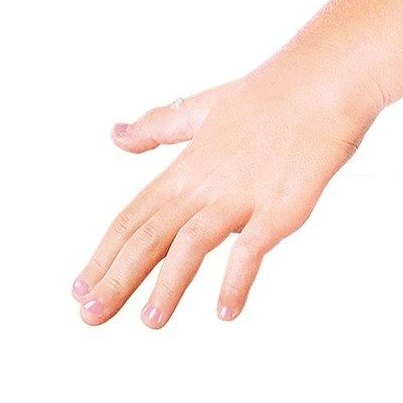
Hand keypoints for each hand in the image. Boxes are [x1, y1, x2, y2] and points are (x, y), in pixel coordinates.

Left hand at [70, 58, 381, 327]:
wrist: (323, 81)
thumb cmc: (268, 95)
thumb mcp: (202, 107)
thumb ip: (158, 126)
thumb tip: (116, 134)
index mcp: (187, 166)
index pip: (134, 217)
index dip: (104, 254)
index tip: (79, 289)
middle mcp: (206, 183)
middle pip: (151, 236)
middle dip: (117, 279)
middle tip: (89, 317)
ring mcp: (243, 196)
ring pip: (192, 243)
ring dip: (169, 285)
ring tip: (150, 321)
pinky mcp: (279, 206)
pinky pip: (252, 248)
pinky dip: (237, 280)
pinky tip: (225, 311)